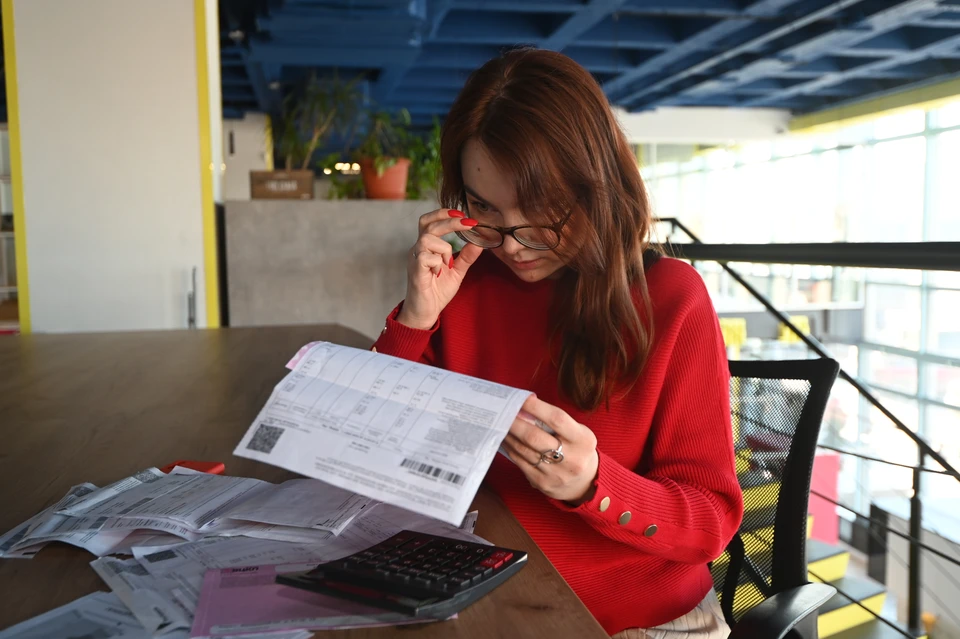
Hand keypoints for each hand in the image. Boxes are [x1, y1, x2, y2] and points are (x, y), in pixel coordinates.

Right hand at [395, 209, 483, 329]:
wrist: (425, 312)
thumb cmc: (437, 291)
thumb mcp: (457, 271)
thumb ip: (466, 257)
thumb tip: (480, 242)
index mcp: (427, 247)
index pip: (429, 221)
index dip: (443, 213)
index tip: (462, 213)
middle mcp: (418, 249)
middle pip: (429, 224)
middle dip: (450, 221)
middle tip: (469, 223)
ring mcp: (415, 259)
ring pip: (427, 239)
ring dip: (444, 248)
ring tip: (447, 263)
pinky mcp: (415, 271)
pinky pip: (426, 257)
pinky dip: (437, 262)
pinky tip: (439, 273)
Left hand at [501, 396, 599, 503]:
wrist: (586, 482)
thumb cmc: (577, 448)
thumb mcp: (577, 432)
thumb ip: (555, 421)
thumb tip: (525, 407)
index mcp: (582, 440)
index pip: (556, 419)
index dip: (536, 407)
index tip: (521, 398)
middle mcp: (571, 458)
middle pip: (534, 437)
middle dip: (515, 422)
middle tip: (502, 411)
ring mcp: (556, 473)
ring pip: (524, 450)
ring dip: (509, 435)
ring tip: (500, 424)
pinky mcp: (543, 483)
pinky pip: (521, 463)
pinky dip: (511, 449)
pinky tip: (505, 440)